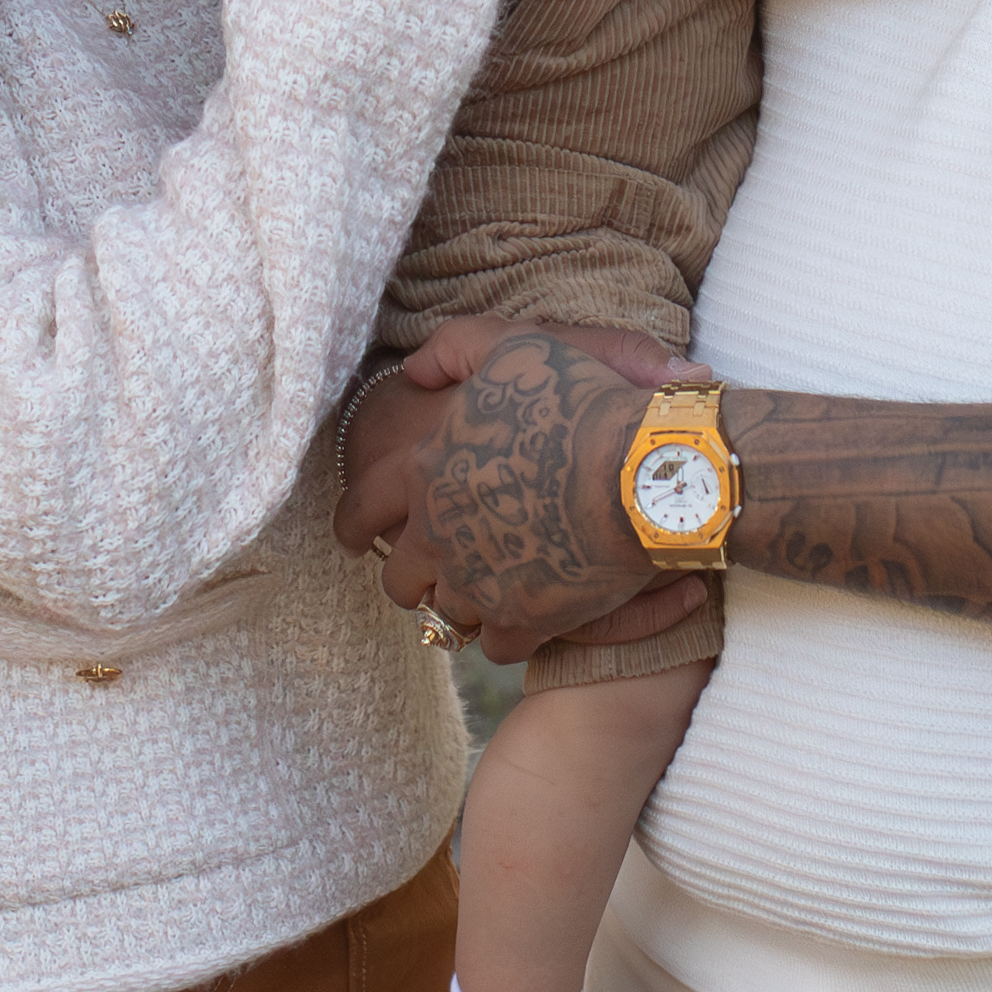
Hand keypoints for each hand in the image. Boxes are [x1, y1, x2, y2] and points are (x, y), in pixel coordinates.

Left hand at [339, 317, 692, 656]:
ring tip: (485, 594)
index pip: (361, 510)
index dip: (353, 527)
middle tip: (430, 575)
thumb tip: (416, 372)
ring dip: (462, 604)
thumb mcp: (510, 345)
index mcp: (422, 471)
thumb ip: (454, 349)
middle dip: (411, 578)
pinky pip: (499, 646)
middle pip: (400, 579)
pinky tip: (527, 621)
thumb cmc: (575, 400)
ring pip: (446, 616)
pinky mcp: (523, 620)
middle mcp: (437, 534)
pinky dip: (509, 635)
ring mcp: (477, 583)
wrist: (638, 467)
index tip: (354, 541)